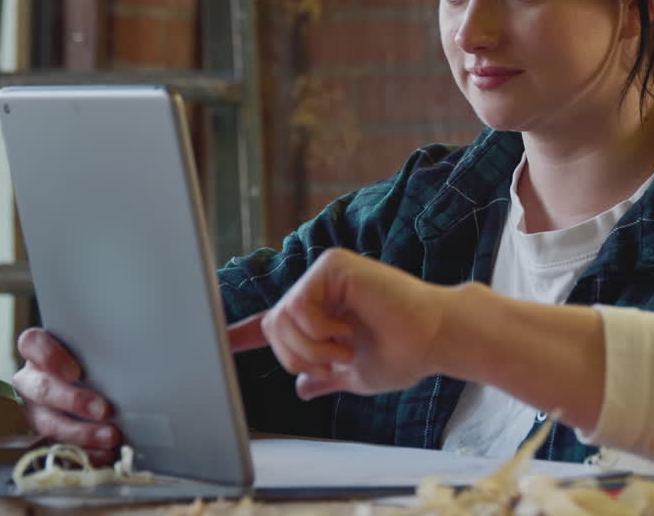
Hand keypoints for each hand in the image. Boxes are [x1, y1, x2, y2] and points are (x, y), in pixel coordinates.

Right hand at [13, 327, 120, 463]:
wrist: (88, 388)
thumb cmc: (92, 363)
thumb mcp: (93, 353)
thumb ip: (100, 353)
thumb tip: (136, 358)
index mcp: (38, 352)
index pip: (32, 344)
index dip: (49, 357)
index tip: (75, 371)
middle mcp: (30, 380)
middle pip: (41, 388)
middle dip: (73, 400)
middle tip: (104, 409)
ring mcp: (33, 410)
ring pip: (47, 422)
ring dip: (81, 432)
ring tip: (111, 436)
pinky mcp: (42, 436)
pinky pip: (57, 448)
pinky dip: (83, 452)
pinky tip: (105, 454)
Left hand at [228, 248, 448, 399]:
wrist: (434, 341)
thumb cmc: (404, 354)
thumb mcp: (356, 374)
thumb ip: (326, 376)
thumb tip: (301, 387)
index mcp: (322, 312)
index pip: (273, 324)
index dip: (243, 334)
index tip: (219, 343)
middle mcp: (319, 288)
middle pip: (273, 327)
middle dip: (298, 356)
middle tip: (335, 361)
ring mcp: (325, 274)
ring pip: (282, 318)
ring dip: (312, 347)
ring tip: (345, 348)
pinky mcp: (334, 266)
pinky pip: (299, 305)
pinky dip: (319, 329)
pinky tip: (347, 330)